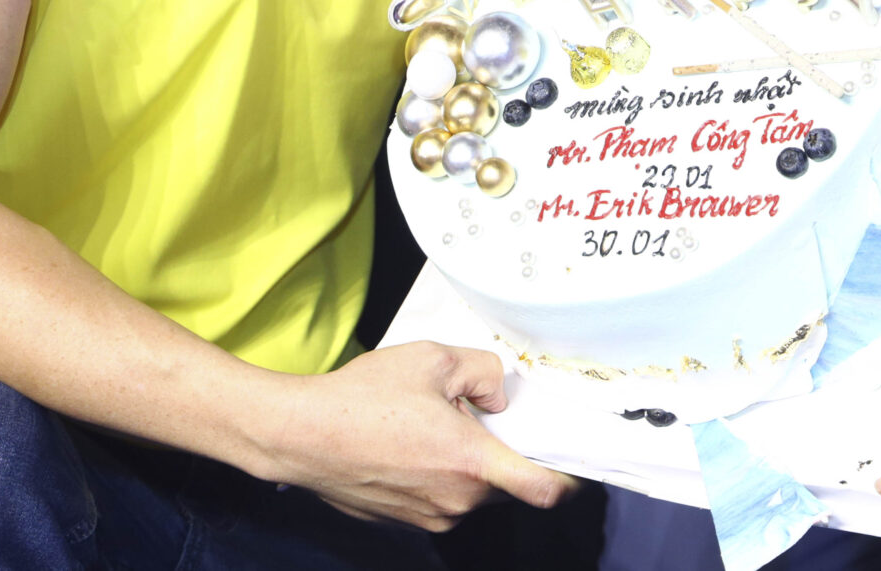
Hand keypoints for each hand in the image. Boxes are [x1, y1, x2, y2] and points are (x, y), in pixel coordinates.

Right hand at [258, 342, 572, 530]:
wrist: (300, 435)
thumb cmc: (361, 399)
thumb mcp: (433, 359)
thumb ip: (482, 371)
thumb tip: (497, 394)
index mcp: (471, 463)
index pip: (545, 488)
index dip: (570, 478)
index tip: (579, 464)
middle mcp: (456, 501)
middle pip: (505, 482)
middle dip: (501, 450)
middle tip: (473, 415)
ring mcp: (429, 516)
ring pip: (471, 489)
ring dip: (465, 462)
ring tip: (428, 425)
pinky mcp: (406, 520)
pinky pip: (441, 497)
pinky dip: (438, 474)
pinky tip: (408, 443)